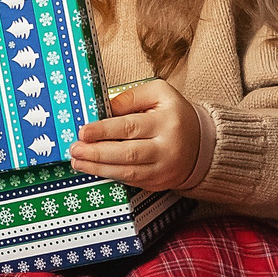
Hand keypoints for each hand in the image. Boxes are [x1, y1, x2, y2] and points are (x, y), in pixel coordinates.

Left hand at [70, 78, 206, 191]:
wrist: (203, 144)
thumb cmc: (174, 114)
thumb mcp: (159, 93)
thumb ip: (131, 98)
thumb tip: (104, 109)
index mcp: (167, 122)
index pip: (130, 127)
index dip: (104, 130)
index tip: (83, 131)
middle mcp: (167, 148)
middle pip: (127, 153)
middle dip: (96, 153)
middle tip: (74, 149)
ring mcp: (163, 169)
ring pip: (127, 172)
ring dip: (98, 168)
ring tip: (77, 161)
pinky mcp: (158, 183)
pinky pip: (130, 181)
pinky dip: (110, 176)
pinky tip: (94, 169)